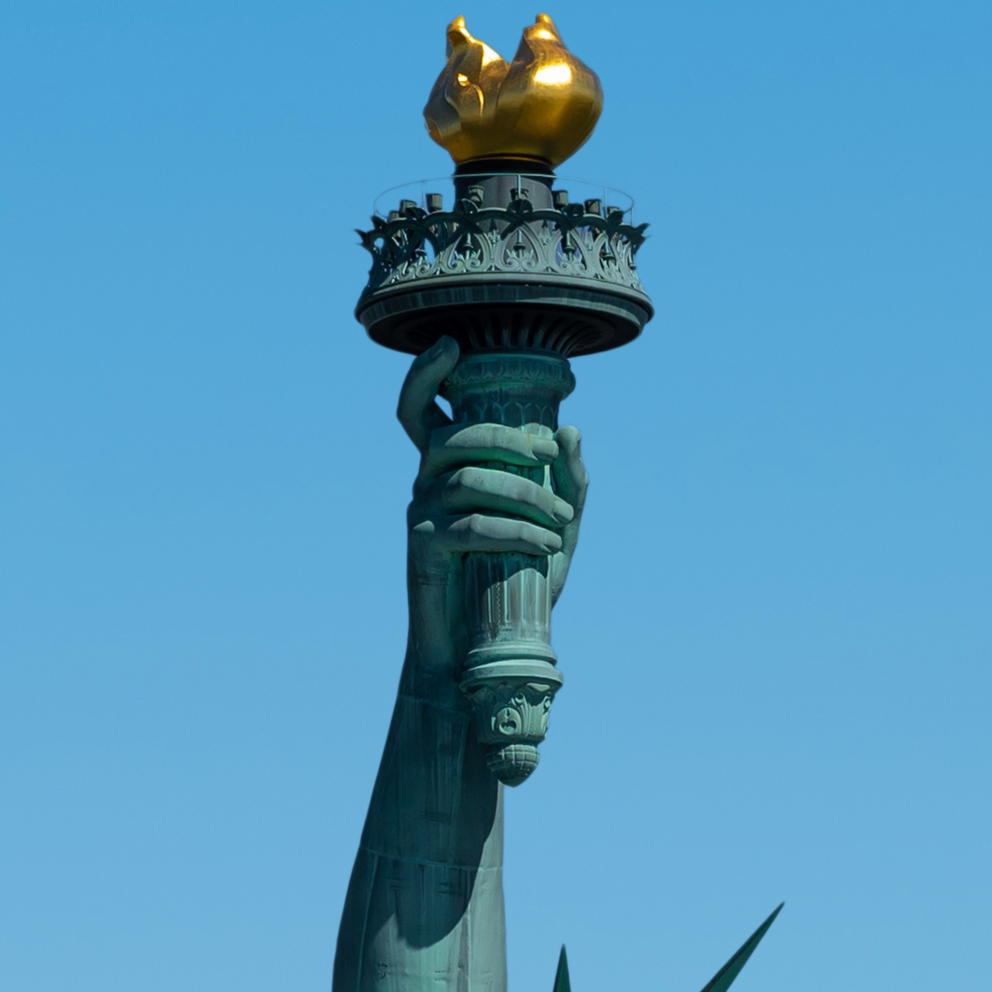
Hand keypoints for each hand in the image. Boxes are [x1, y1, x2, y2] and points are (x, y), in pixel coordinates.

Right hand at [396, 349, 582, 594]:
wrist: (483, 647)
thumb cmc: (517, 581)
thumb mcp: (557, 530)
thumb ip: (569, 482)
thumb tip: (571, 428)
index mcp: (447, 466)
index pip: (420, 407)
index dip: (425, 373)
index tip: (452, 344)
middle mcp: (425, 482)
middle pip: (453, 436)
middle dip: (507, 440)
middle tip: (550, 457)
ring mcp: (420, 513)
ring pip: (467, 479)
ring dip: (524, 495)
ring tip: (562, 521)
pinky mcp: (422, 549)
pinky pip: (470, 526)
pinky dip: (515, 532)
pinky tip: (546, 546)